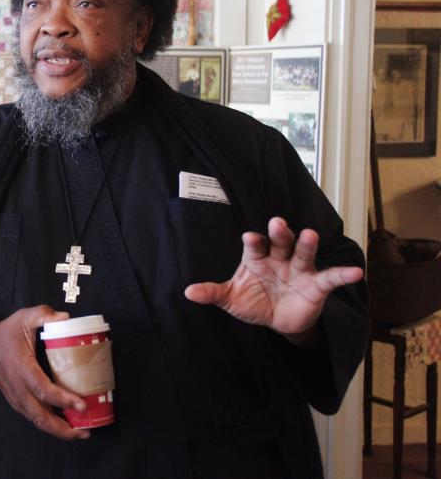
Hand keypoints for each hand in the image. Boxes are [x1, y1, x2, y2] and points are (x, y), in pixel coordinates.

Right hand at [0, 306, 89, 439]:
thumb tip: (66, 318)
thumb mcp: (23, 317)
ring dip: (58, 430)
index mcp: (22, 369)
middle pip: (41, 417)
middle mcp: (18, 388)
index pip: (44, 390)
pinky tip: (64, 423)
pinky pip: (33, 417)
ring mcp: (16, 397)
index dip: (64, 400)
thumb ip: (43, 314)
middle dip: (63, 429)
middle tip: (85, 431)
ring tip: (79, 432)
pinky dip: (49, 424)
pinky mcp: (16, 401)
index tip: (82, 405)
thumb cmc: (5, 333)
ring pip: (37, 421)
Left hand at [184, 217, 363, 343]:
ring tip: (311, 234)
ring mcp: (299, 269)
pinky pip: (330, 278)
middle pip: (280, 242)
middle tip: (278, 223)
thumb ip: (213, 293)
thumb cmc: (253, 301)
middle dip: (280, 233)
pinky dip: (343, 274)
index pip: (254, 246)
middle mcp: (279, 258)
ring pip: (303, 253)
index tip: (249, 237)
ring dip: (307, 244)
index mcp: (256, 258)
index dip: (253, 241)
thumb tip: (188, 292)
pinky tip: (355, 271)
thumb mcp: (231, 298)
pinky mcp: (317, 285)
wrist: (277, 320)